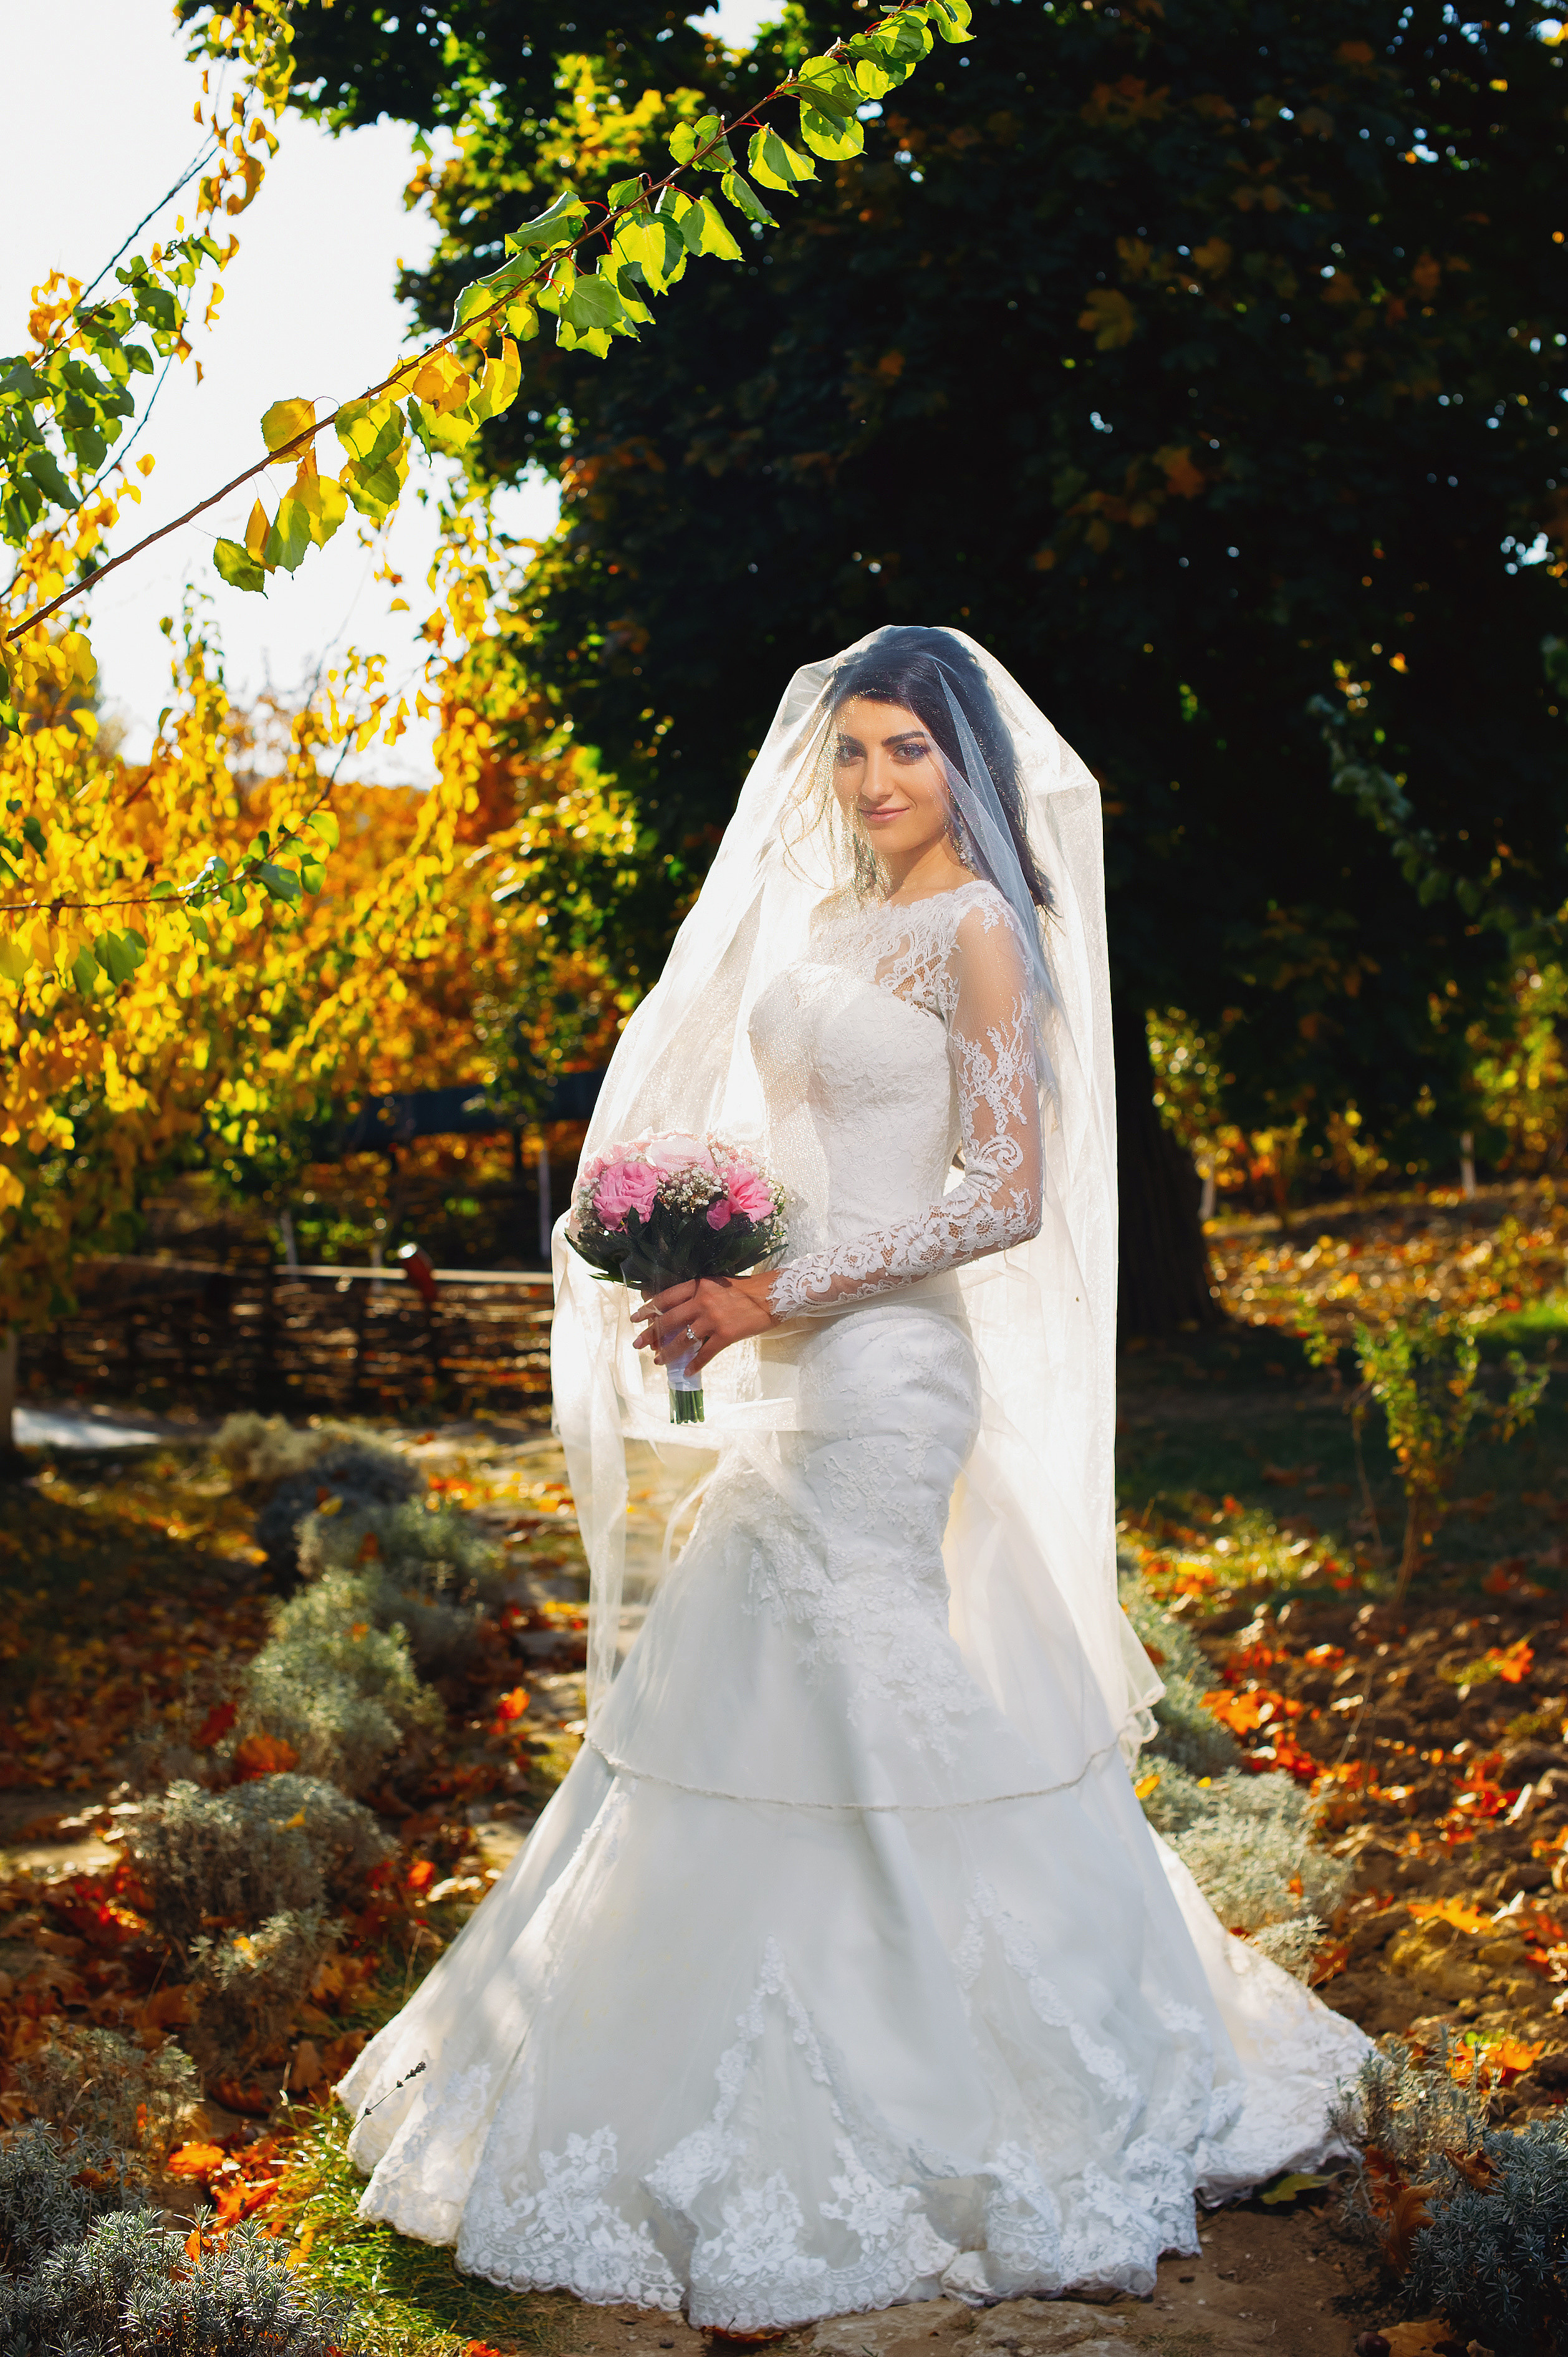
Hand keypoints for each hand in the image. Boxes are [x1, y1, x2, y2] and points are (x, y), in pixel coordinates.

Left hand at [630, 1271, 778, 1374]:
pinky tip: (687, 1372)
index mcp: (699, 1286)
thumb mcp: (716, 1284)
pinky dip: (695, 1364)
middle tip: (637, 1345)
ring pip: (683, 1340)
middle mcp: (703, 1301)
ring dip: (668, 1353)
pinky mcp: (726, 1335)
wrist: (772, 1295)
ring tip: (658, 1362)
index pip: (666, 1298)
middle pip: (669, 1320)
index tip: (635, 1318)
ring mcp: (714, 1319)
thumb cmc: (745, 1289)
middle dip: (650, 1334)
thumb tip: (676, 1311)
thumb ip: (697, 1294)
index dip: (648, 1309)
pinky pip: (706, 1353)